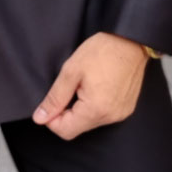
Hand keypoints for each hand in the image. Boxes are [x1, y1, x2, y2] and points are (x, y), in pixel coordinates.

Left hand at [32, 32, 147, 139]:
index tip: (52, 101)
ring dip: (80, 109)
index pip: (65, 131)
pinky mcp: (126, 108)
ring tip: (84, 85)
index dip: (52, 119)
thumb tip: (40, 118)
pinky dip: (93, 107)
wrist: (131, 40)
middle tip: (69, 88)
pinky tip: (95, 88)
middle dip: (66, 113)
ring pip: (89, 122)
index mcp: (95, 110)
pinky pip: (103, 115)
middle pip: (77, 128)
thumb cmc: (103, 51)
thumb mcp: (71, 71)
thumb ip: (55, 98)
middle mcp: (110, 117)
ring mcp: (120, 114)